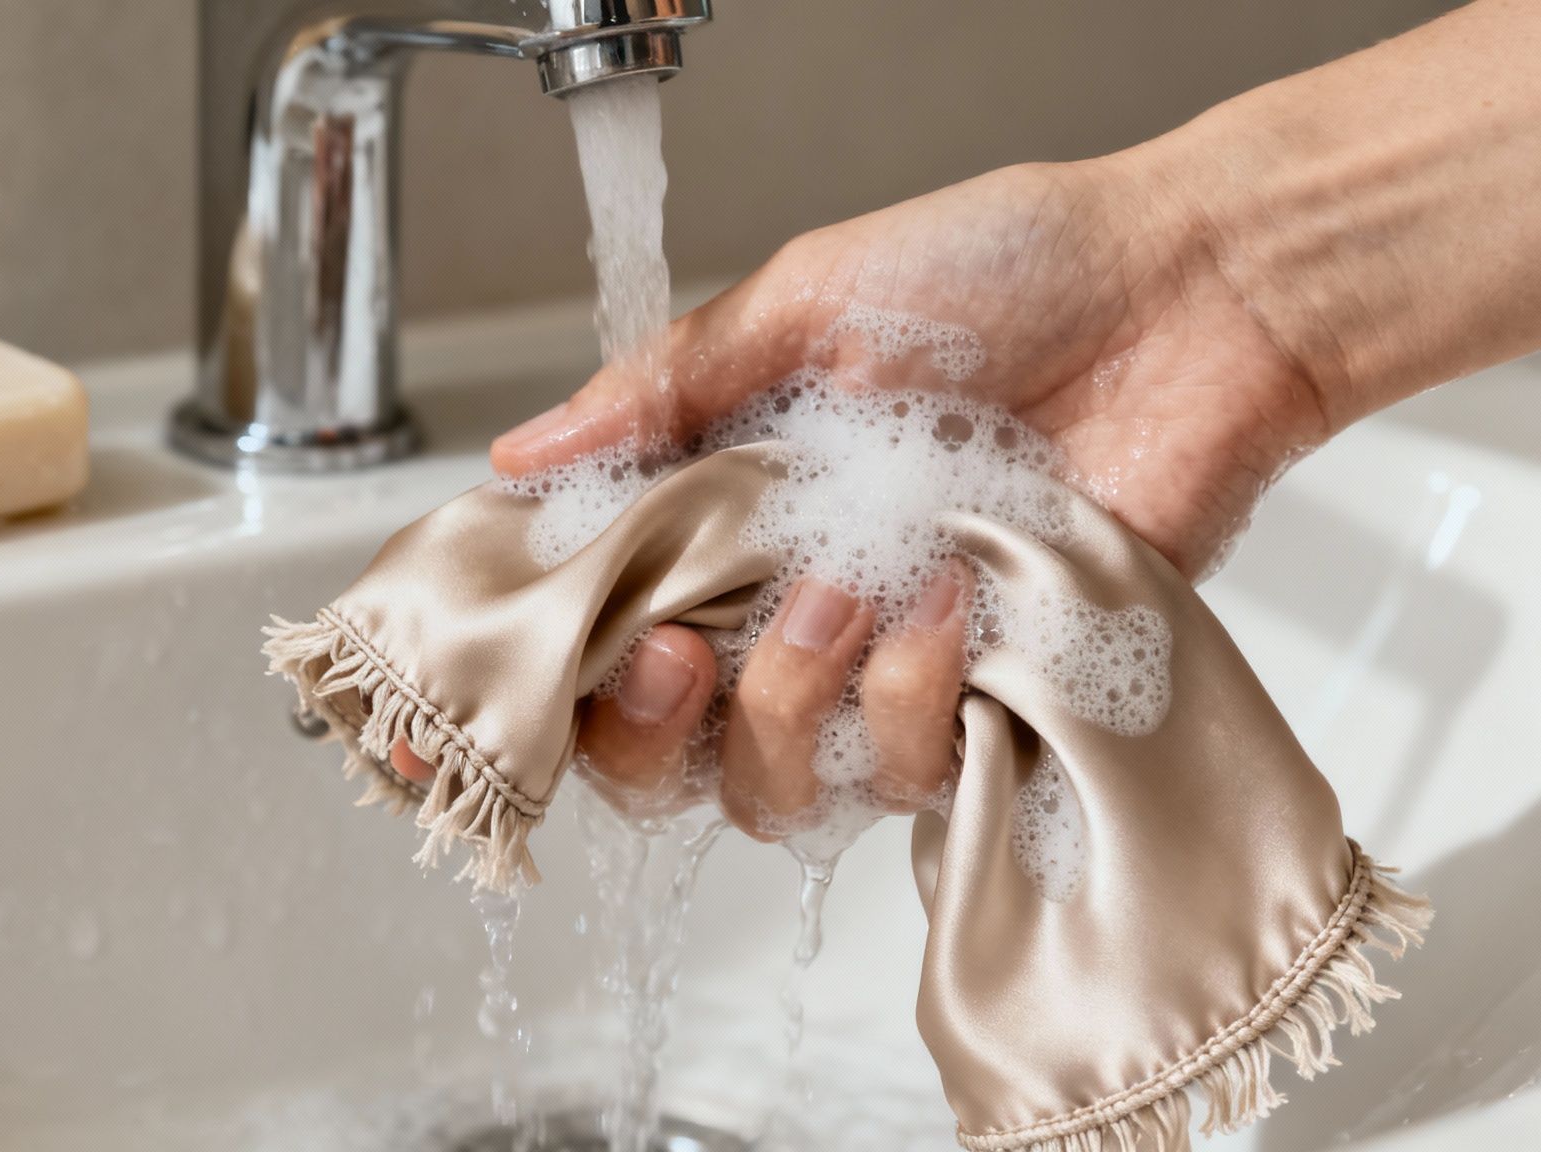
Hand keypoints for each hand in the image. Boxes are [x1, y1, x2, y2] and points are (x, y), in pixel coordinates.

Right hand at [426, 158, 1332, 836]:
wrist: (1191, 299)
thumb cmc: (1009, 272)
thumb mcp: (805, 300)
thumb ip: (664, 387)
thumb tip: (524, 454)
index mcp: (726, 512)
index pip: (602, 632)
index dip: (569, 662)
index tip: (580, 623)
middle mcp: (787, 606)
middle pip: (663, 756)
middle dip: (647, 731)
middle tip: (681, 655)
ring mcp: (881, 667)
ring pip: (771, 789)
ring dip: (787, 702)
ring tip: (851, 590)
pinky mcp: (983, 703)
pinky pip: (904, 774)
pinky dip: (914, 693)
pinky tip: (957, 592)